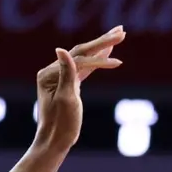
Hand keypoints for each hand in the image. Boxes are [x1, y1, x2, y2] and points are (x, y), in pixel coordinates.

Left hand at [35, 27, 124, 150]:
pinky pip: (85, 67)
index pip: (79, 60)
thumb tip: (61, 49)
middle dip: (103, 41)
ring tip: (119, 34)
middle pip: (82, 51)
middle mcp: (53, 71)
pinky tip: (108, 52)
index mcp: (50, 74)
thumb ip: (66, 74)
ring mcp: (61, 76)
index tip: (119, 63)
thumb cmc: (61, 124)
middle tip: (122, 30)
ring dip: (102, 45)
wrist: (55, 141)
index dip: (100, 59)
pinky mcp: (69, 83)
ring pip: (85, 56)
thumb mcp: (66, 99)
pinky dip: (98, 59)